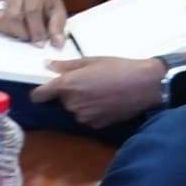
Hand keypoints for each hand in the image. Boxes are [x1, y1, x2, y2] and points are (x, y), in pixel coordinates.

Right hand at [0, 0, 68, 45]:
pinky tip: (12, 31)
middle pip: (14, 16)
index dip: (36, 30)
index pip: (32, 11)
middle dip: (23, 33)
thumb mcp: (58, 13)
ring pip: (1, 19)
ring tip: (22, 34)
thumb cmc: (48, 5)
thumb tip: (57, 44)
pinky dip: (2, 30)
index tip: (40, 43)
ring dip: (12, 32)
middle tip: (30, 39)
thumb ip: (57, 27)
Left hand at [28, 56, 165, 126]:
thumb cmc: (118, 68)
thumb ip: (66, 66)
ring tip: (100, 91)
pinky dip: (93, 112)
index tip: (44, 90)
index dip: (40, 93)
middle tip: (87, 83)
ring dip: (81, 103)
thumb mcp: (91, 60)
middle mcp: (72, 104)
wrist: (146, 85)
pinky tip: (106, 102)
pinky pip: (87, 118)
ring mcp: (84, 117)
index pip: (39, 95)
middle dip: (69, 93)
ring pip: (75, 110)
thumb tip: (47, 65)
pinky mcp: (97, 125)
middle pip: (61, 101)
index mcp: (67, 85)